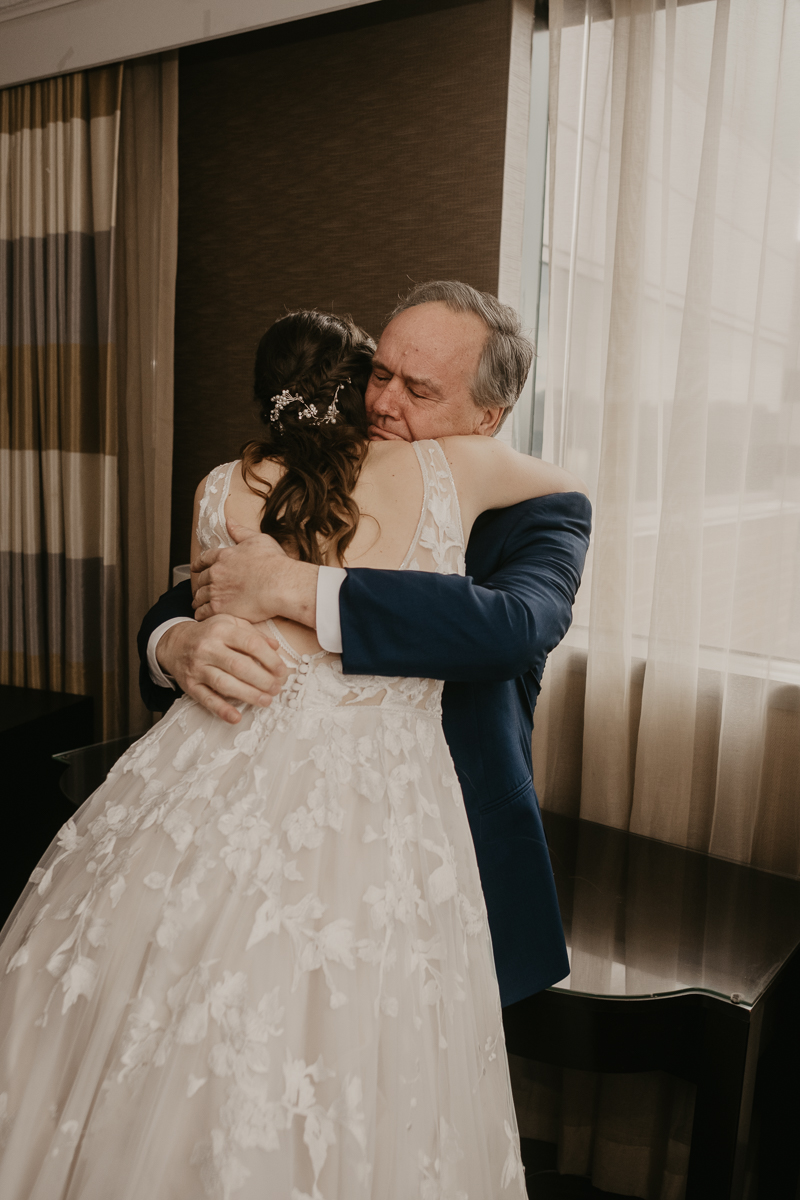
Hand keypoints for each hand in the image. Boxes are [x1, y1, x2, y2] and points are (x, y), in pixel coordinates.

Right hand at [156, 613, 288, 724]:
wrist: (175, 643)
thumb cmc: (210, 634)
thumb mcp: (230, 623)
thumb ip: (253, 633)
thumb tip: (276, 646)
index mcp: (221, 629)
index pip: (250, 644)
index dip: (270, 659)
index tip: (281, 671)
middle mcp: (208, 648)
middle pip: (239, 666)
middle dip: (262, 680)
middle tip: (277, 688)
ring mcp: (197, 667)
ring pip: (225, 684)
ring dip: (248, 695)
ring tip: (266, 701)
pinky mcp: (190, 685)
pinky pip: (206, 699)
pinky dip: (221, 710)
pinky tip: (236, 717)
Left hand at [191, 523, 289, 622]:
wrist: (280, 585)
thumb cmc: (274, 563)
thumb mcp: (258, 540)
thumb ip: (240, 532)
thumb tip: (229, 521)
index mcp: (224, 556)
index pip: (204, 559)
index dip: (199, 564)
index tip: (196, 569)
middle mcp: (216, 573)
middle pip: (201, 580)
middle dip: (200, 585)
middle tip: (201, 590)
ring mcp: (216, 591)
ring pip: (199, 597)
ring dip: (198, 601)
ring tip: (200, 605)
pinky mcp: (219, 608)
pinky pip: (202, 612)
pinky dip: (201, 614)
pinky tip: (204, 616)